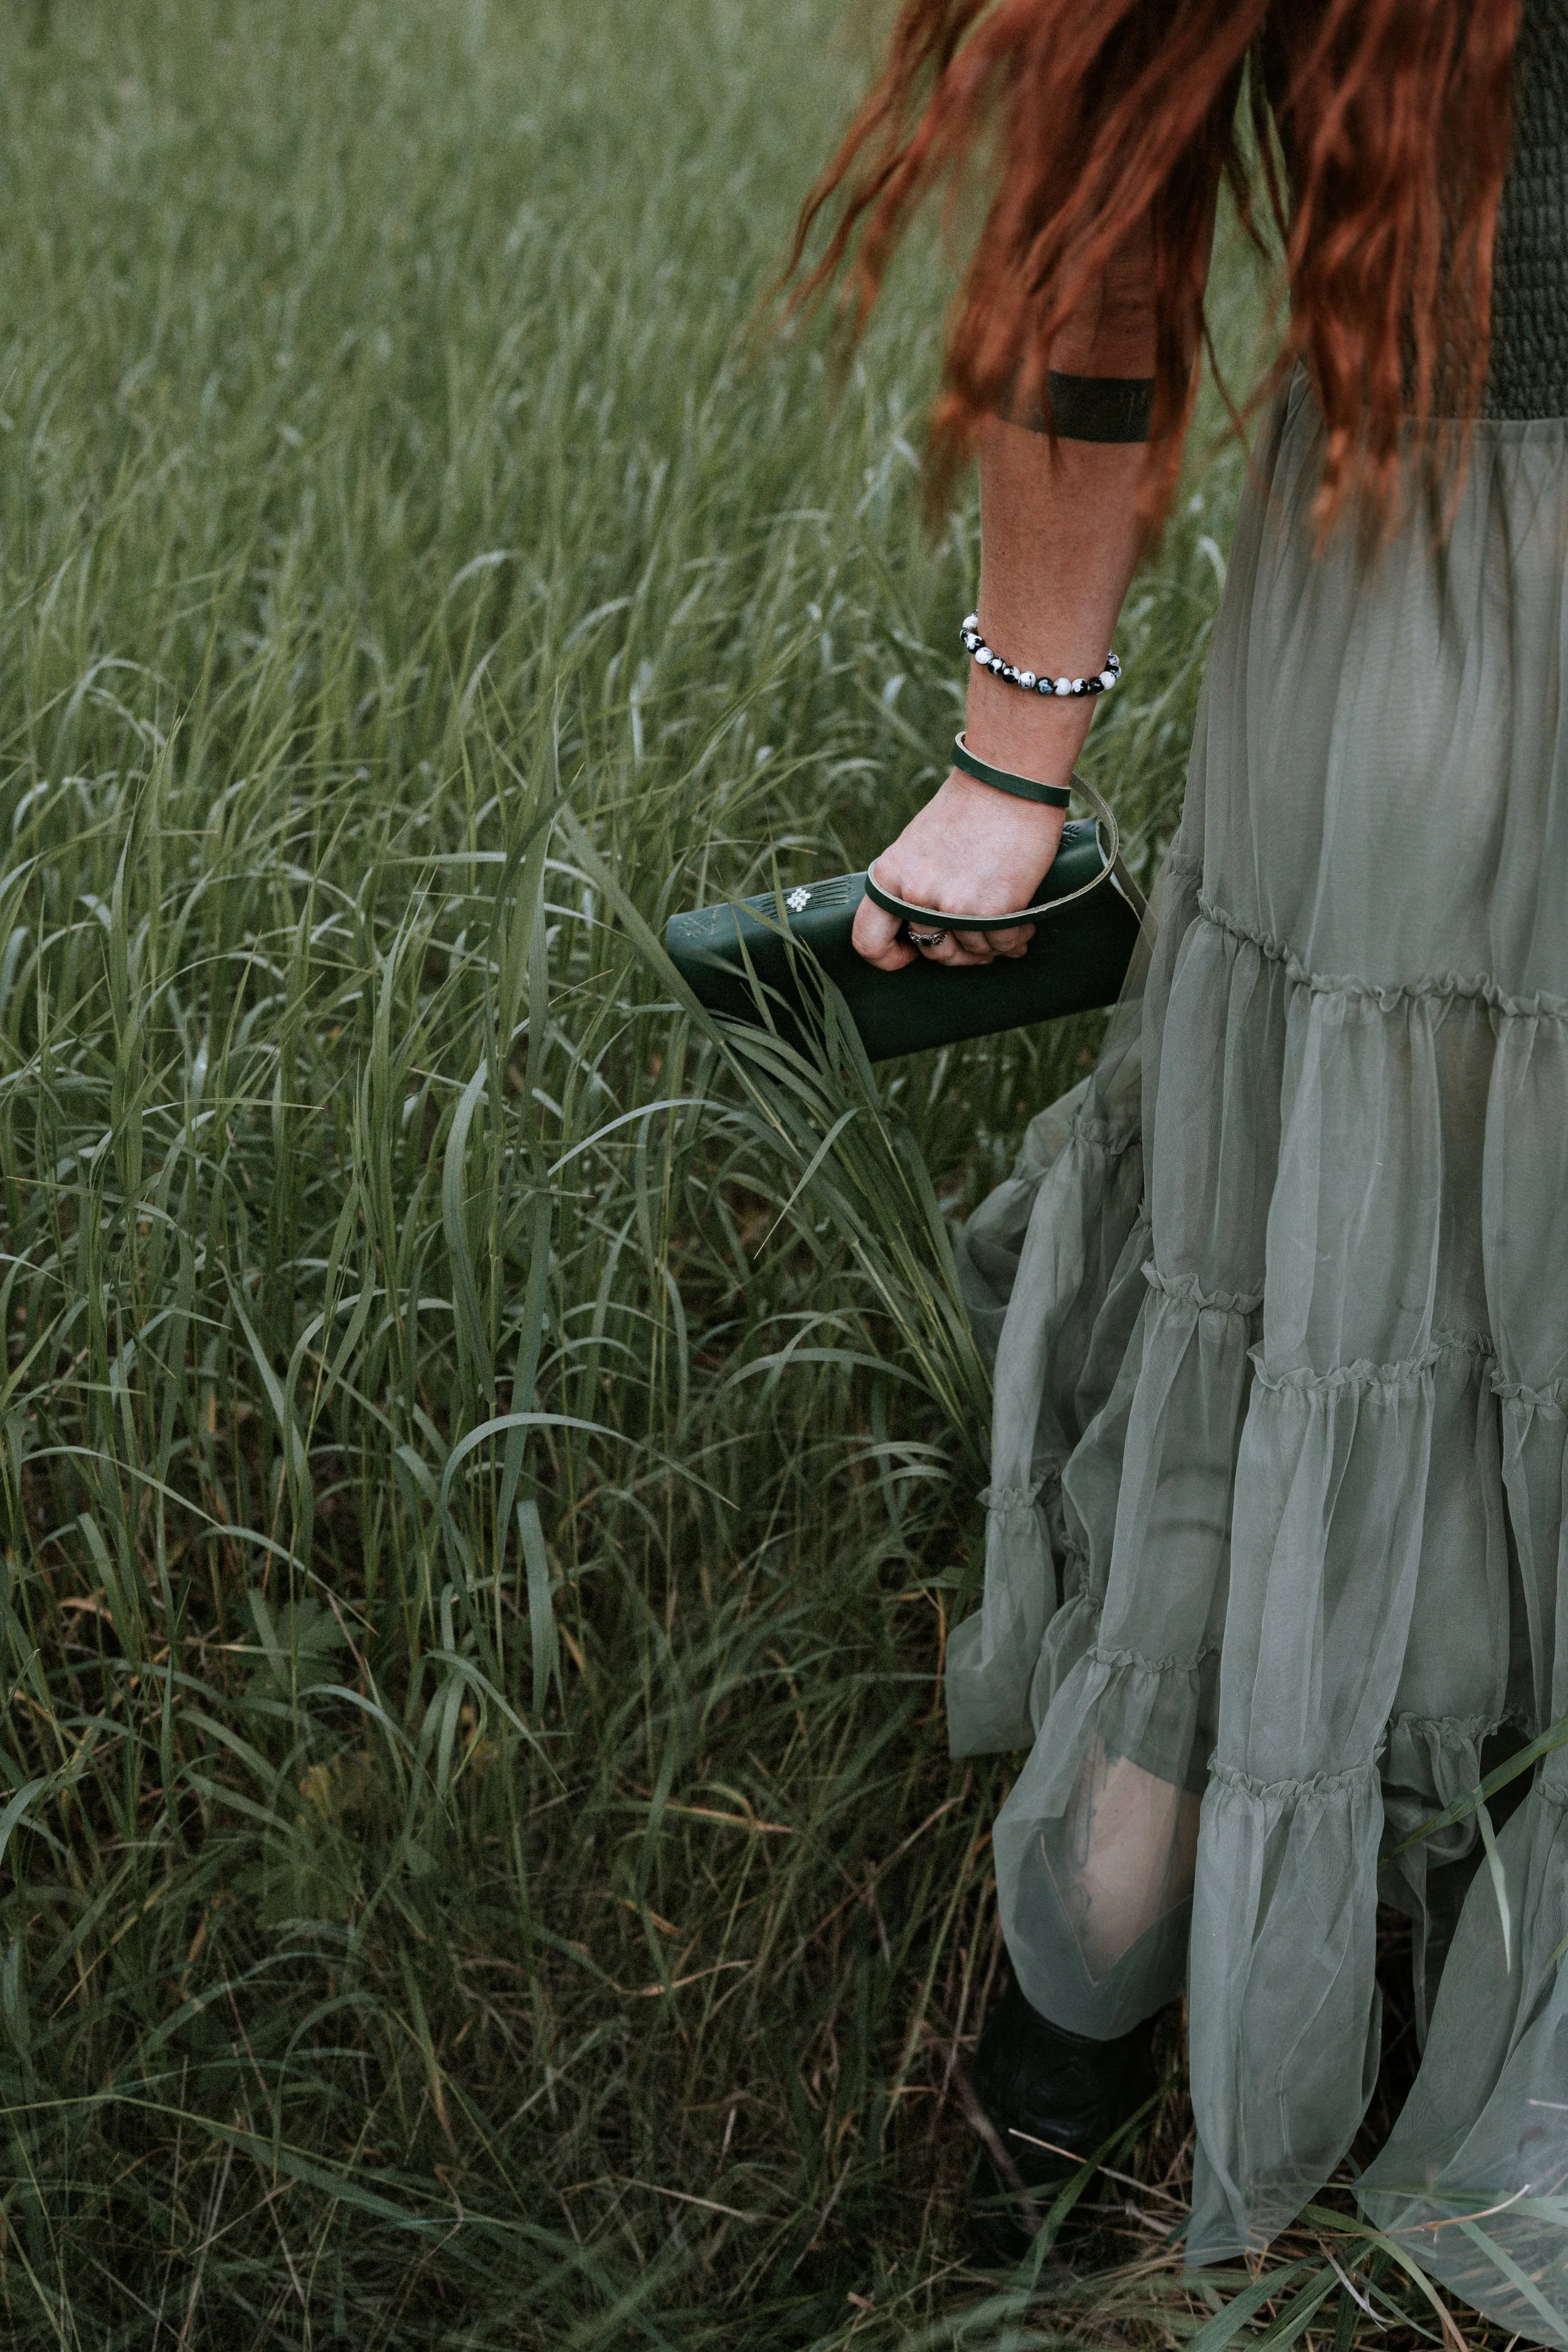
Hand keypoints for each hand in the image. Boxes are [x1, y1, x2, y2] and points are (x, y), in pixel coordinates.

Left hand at [850, 769, 1065, 969]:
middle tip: (976, 934)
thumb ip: (911, 885)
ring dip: (990, 944)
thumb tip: (920, 927)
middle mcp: (916, 896)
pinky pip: (1003, 945)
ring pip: (972, 951)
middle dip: (957, 950)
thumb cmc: (968, 809)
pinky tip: (1023, 923)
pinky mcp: (994, 910)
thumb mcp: (917, 846)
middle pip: (932, 951)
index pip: (869, 941)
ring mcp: (955, 906)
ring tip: (1005, 922)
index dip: (889, 956)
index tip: (911, 952)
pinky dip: (1015, 939)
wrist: (1010, 781)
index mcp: (890, 877)